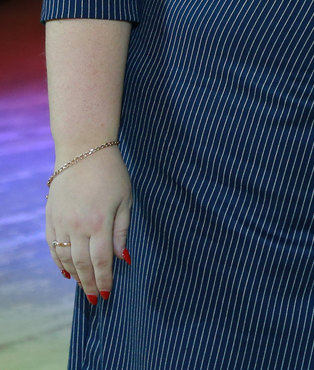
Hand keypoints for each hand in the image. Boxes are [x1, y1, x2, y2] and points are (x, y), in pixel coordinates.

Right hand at [45, 147, 131, 300]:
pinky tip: (66, 271)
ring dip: (74, 275)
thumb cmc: (111, 173)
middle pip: (82, 264)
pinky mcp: (50, 217)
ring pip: (65, 258)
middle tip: (96, 298)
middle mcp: (77, 226)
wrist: (83, 151)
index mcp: (99, 222)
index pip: (101, 260)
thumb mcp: (126, 199)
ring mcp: (60, 223)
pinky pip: (53, 246)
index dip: (104, 279)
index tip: (108, 292)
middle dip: (90, 283)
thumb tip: (122, 257)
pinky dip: (58, 261)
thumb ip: (123, 230)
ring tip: (83, 287)